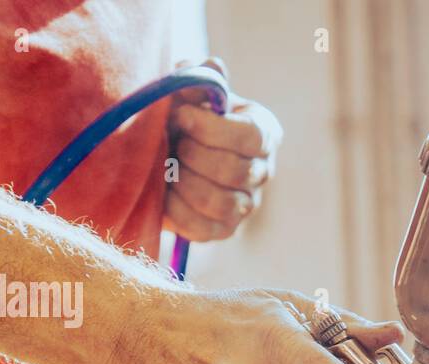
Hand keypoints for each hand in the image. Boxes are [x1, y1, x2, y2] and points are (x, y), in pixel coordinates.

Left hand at [165, 57, 281, 241]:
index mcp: (263, 133)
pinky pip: (204, 229)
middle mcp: (262, 172)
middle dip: (193, 155)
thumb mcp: (189, 92)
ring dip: (185, 183)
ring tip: (168, 166)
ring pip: (221, 203)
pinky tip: (164, 191)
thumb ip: (199, 78)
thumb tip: (213, 69)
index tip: (180, 115)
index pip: (252, 137)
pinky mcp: (224, 230)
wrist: (167, 151)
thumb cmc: (182, 116)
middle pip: (235, 171)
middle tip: (171, 142)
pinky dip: (176, 211)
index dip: (211, 129)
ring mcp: (246, 205)